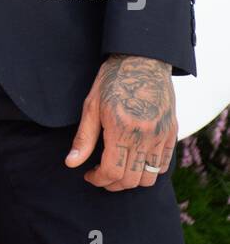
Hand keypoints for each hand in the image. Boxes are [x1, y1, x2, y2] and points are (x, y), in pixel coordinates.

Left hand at [65, 54, 176, 189]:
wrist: (142, 59)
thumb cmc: (113, 80)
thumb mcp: (91, 105)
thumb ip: (84, 138)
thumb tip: (71, 163)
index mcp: (121, 129)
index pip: (112, 171)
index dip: (98, 179)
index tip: (89, 175)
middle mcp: (145, 136)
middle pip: (130, 179)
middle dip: (112, 183)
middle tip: (101, 176)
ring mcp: (161, 136)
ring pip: (149, 177)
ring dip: (131, 181)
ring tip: (118, 171)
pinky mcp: (171, 132)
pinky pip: (163, 165)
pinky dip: (149, 171)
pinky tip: (136, 162)